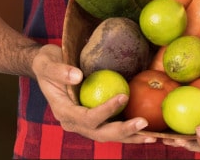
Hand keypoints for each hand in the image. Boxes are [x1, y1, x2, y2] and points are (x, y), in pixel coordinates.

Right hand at [31, 44, 155, 143]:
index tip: (123, 97)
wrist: (48, 67)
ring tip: (152, 136)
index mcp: (63, 111)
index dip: (104, 111)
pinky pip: (113, 126)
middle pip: (100, 133)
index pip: (86, 118)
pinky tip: (148, 129)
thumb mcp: (47, 62)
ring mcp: (85, 123)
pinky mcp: (95, 119)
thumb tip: (77, 76)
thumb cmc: (48, 62)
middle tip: (144, 124)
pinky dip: (129, 130)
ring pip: (109, 135)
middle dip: (123, 131)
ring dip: (130, 136)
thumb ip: (59, 70)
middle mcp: (74, 122)